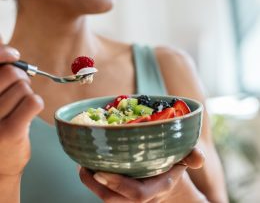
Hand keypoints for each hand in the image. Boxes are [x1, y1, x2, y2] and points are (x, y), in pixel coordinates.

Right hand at [0, 36, 43, 176]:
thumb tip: (3, 45)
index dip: (3, 53)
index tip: (14, 55)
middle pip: (10, 73)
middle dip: (20, 78)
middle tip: (19, 88)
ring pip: (24, 88)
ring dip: (26, 94)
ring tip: (19, 106)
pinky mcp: (8, 132)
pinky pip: (33, 102)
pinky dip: (35, 103)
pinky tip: (28, 112)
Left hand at [79, 148, 204, 202]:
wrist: (169, 180)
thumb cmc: (174, 165)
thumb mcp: (185, 158)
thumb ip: (193, 156)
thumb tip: (198, 158)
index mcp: (158, 187)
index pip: (137, 194)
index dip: (118, 185)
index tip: (100, 171)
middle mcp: (142, 196)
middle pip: (114, 200)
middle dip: (95, 186)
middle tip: (84, 167)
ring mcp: (130, 197)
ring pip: (106, 198)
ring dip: (91, 184)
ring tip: (83, 165)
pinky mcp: (122, 193)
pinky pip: (105, 192)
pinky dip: (94, 181)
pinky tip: (89, 165)